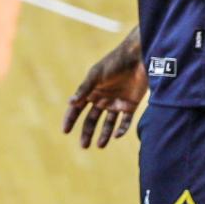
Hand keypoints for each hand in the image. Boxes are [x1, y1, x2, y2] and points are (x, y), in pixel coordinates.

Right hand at [63, 31, 146, 148]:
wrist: (139, 57)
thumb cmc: (115, 62)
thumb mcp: (97, 75)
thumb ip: (85, 89)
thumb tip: (70, 103)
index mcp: (91, 91)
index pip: (77, 108)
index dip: (70, 119)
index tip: (65, 131)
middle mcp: (102, 98)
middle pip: (92, 119)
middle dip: (87, 132)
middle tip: (84, 146)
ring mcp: (117, 102)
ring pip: (108, 123)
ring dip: (104, 134)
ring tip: (100, 145)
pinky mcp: (131, 104)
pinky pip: (125, 121)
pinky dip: (122, 129)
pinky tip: (117, 135)